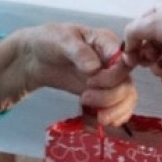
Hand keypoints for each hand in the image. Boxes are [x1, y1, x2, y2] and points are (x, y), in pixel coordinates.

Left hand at [0, 24, 136, 125]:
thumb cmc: (49, 40)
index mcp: (106, 42)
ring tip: (94, 116)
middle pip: (126, 84)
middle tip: (84, 97)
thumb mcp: (61, 39)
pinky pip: (118, 108)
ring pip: (126, 98)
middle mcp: (112, 61)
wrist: (35, 57)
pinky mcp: (101, 93)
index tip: (91, 81)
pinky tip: (98, 122)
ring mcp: (108, 78)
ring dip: (114, 111)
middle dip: (109, 97)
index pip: (124, 62)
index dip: (112, 77)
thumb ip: (78, 51)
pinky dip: (113, 118)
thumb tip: (94, 68)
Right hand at [125, 0, 161, 78]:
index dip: (132, 45)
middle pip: (147, 49)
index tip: (130, 58)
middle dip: (147, 57)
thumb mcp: (151, 21)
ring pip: (158, 63)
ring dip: (160, 66)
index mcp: (157, 13)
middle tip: (152, 57)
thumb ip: (132, 33)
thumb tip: (127, 48)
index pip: (137, 31)